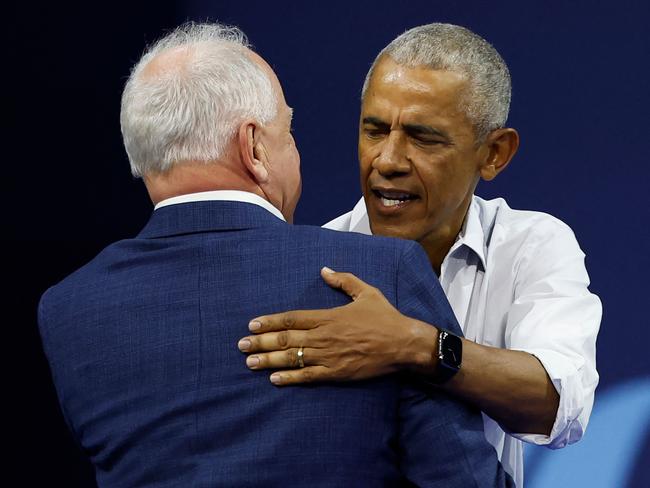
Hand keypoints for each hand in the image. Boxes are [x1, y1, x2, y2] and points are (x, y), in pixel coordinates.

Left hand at [237, 267, 437, 384]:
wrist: (403, 343)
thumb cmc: (384, 317)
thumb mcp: (365, 291)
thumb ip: (343, 280)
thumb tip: (324, 269)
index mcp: (328, 316)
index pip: (292, 318)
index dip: (269, 322)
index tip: (252, 325)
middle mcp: (323, 336)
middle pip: (286, 339)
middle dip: (261, 342)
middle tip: (241, 346)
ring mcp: (328, 356)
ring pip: (292, 358)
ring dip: (269, 360)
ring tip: (250, 362)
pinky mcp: (336, 372)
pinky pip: (308, 376)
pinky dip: (290, 377)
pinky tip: (274, 379)